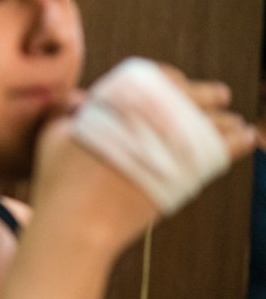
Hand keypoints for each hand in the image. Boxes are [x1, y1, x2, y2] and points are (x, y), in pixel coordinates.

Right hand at [29, 62, 253, 257]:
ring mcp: (169, 144)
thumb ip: (67, 111)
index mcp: (118, 100)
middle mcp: (149, 116)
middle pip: (188, 95)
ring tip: (235, 121)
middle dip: (206, 93)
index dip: (170, 78)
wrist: (77, 222)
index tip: (178, 83)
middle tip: (220, 94)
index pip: (155, 76)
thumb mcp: (52, 135)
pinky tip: (247, 137)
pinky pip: (222, 150)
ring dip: (224, 117)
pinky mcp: (184, 174)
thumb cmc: (58, 181)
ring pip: (209, 120)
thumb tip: (81, 100)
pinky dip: (238, 142)